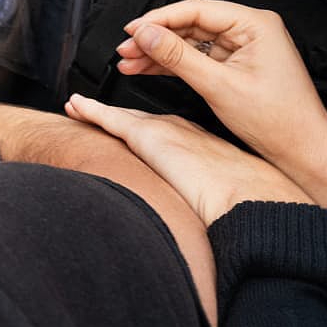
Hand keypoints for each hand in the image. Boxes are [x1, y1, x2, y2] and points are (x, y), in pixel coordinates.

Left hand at [66, 94, 311, 225]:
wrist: (250, 199)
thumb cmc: (247, 204)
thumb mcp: (223, 199)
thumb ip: (206, 201)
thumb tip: (196, 221)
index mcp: (201, 144)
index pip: (163, 133)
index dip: (141, 129)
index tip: (128, 130)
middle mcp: (181, 131)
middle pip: (139, 121)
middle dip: (116, 116)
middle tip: (92, 111)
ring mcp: (164, 130)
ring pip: (120, 117)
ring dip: (97, 111)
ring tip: (76, 106)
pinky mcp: (148, 136)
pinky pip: (110, 120)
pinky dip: (91, 110)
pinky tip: (76, 105)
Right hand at [114, 0, 326, 168]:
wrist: (302, 151)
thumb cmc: (278, 120)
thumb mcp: (219, 86)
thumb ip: (178, 57)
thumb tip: (145, 34)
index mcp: (255, 24)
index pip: (196, 10)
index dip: (158, 19)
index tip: (131, 30)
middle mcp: (250, 30)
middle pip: (190, 24)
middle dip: (155, 37)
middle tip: (125, 50)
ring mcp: (243, 48)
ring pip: (190, 42)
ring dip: (159, 52)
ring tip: (129, 62)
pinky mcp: (236, 65)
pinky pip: (198, 58)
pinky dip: (173, 65)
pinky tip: (148, 68)